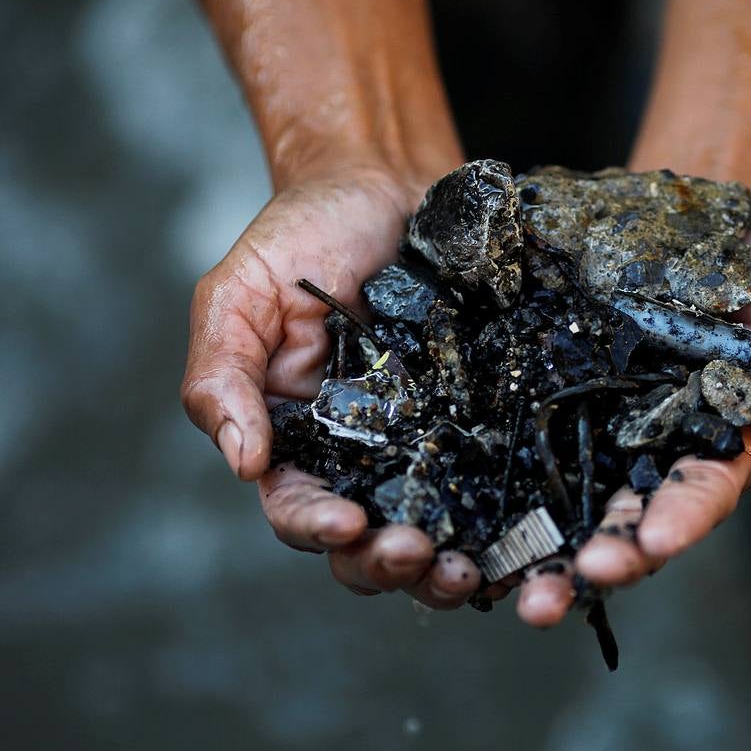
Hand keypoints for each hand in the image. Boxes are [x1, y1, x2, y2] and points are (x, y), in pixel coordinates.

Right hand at [180, 165, 483, 608]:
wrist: (383, 182)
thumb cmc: (300, 235)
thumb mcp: (238, 296)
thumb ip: (223, 377)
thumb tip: (242, 463)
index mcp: (296, 440)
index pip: (297, 508)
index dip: (316, 529)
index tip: (347, 524)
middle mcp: (362, 455)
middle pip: (369, 544)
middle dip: (391, 564)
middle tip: (422, 556)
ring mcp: (427, 440)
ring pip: (436, 530)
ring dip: (448, 565)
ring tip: (475, 569)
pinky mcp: (482, 418)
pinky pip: (496, 480)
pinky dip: (507, 516)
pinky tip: (527, 528)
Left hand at [513, 215, 750, 625]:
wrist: (715, 222)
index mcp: (722, 446)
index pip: (702, 495)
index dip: (679, 523)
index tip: (652, 543)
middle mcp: (655, 449)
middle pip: (623, 519)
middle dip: (589, 562)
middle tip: (546, 600)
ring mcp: (601, 421)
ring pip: (566, 494)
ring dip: (533, 544)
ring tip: (496, 581)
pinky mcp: (556, 385)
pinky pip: (524, 429)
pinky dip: (494, 470)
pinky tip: (457, 508)